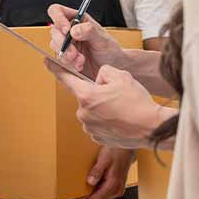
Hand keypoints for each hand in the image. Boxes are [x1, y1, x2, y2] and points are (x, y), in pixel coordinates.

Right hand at [47, 4, 127, 79]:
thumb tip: (74, 30)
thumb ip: (90, 31)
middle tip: (74, 53)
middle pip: (54, 30)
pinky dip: (68, 64)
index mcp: (78, 19)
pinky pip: (59, 59)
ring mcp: (66, 44)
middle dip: (63, 43)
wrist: (112, 68)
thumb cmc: (110, 50)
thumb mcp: (103, 39)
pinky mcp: (65, 57)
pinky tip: (80, 65)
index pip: (58, 11)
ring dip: (66, 55)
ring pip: (54, 45)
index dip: (58, 18)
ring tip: (81, 60)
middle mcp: (69, 30)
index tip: (66, 30)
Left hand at [47, 63, 167, 148]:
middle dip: (97, 92)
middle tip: (117, 95)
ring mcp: (89, 127)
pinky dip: (106, 119)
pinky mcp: (97, 137)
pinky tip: (121, 119)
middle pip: (85, 95)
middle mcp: (83, 113)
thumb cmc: (137, 102)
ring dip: (102, 107)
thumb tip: (98, 78)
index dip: (56, 68)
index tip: (47, 61)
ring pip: (92, 110)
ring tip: (122, 108)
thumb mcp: (121, 75)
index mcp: (87, 96)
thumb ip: (103, 71)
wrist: (152, 128)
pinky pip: (97, 122)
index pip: (67, 79)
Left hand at [75, 145, 134, 198]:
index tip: (75, 196)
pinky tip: (92, 182)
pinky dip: (97, 189)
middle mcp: (117, 190)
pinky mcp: (117, 184)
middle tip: (77, 192)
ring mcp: (118, 188)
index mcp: (114, 185)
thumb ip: (97, 172)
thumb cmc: (117, 151)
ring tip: (83, 186)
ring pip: (101, 197)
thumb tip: (90, 182)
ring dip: (92, 193)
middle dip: (87, 197)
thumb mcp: (104, 160)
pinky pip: (104, 191)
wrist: (126, 146)